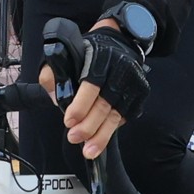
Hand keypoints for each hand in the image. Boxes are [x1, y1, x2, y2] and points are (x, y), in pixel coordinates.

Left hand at [39, 20, 147, 156]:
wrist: (120, 42)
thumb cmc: (90, 51)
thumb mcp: (67, 53)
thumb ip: (53, 74)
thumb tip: (54, 98)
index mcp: (101, 59)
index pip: (91, 85)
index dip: (80, 105)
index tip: (68, 121)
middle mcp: (120, 71)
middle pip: (105, 105)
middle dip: (89, 126)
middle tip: (74, 138)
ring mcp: (133, 84)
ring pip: (116, 115)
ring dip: (102, 136)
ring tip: (89, 151)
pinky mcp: (139, 95)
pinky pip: (124, 117)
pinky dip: (111, 130)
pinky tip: (100, 140)